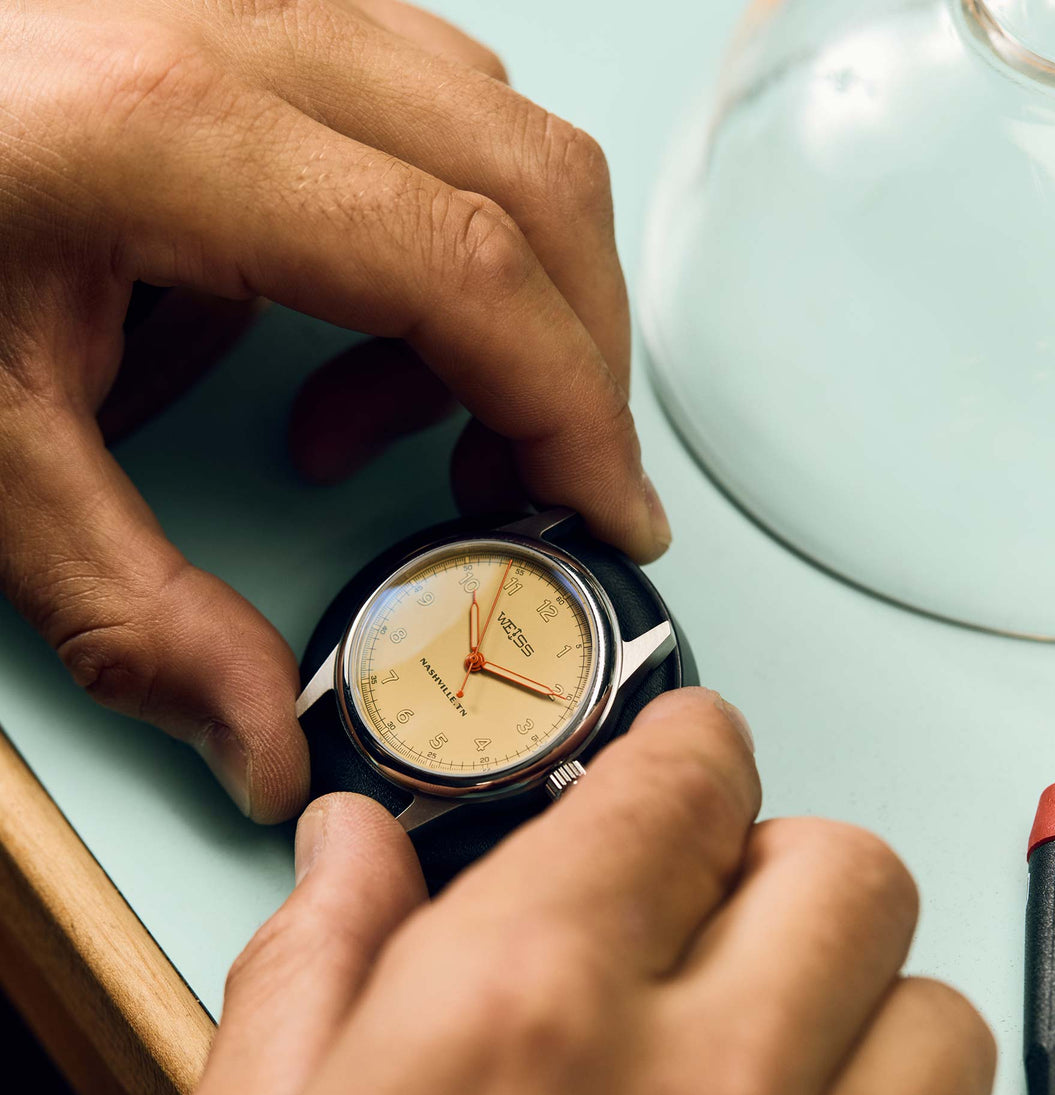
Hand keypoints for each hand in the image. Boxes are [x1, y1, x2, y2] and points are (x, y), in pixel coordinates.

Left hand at [0, 0, 666, 821]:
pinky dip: (454, 240)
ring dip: (513, 302)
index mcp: (171, 134)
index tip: (608, 514)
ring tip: (399, 427)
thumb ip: (130, 612)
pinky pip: (436, 112)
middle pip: (529, 186)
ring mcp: (259, 6)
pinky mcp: (258, 21)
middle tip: (534, 493)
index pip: (466, 266)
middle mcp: (241, 32)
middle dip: (572, 364)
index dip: (570, 408)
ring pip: (500, 136)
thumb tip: (264, 745)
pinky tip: (353, 333)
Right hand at [55, 689, 1054, 1094]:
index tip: (681, 764)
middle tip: (715, 919)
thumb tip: (351, 849)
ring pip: (944, 1027)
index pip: (686, 779)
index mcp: (519, 1010)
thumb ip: (320, 959)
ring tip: (779, 1067)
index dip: (685, 746)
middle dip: (778, 869)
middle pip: (849, 872)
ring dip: (864, 1020)